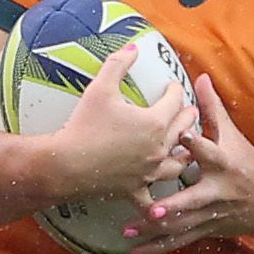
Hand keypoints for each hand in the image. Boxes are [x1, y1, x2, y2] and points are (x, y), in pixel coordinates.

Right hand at [41, 40, 195, 205]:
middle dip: (187, 117)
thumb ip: (118, 63)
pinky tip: (164, 206)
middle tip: (188, 111)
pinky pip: (152, 201)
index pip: (175, 100)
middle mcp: (158, 148)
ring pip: (179, 164)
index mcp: (154, 122)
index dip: (176, 90)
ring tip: (185, 149)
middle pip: (183, 130)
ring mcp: (149, 172)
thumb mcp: (100, 88)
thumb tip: (133, 47)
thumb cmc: (83, 125)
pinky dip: (160, 205)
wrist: (65, 164)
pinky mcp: (136, 190)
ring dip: (185, 154)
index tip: (173, 86)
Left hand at [126, 73, 253, 253]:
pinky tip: (136, 252)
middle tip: (150, 206)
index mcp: (224, 164)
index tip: (180, 134)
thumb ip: (212, 109)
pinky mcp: (207, 229)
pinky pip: (180, 241)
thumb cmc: (249, 164)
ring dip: (156, 229)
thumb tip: (200, 76)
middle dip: (173, 206)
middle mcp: (218, 191)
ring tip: (128, 230)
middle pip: (194, 199)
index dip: (196, 144)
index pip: (210, 151)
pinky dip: (158, 247)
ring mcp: (212, 214)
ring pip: (183, 225)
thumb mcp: (233, 136)